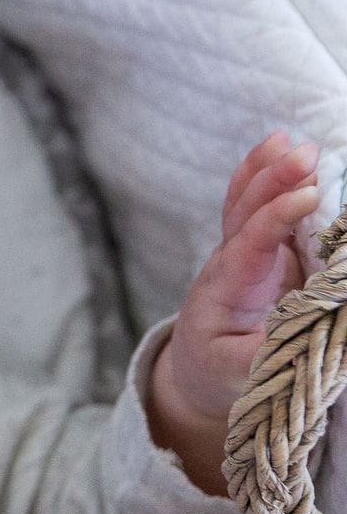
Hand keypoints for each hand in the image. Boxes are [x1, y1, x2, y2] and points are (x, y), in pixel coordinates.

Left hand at [151, 131, 322, 490]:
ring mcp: (242, 255)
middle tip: (305, 153)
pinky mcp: (259, 253)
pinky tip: (278, 149)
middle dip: (272, 182)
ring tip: (290, 141)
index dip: (274, 219)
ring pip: (248, 205)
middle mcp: (230, 264)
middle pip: (245, 215)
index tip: (304, 196)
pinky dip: (266, 179)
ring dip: (268, 172)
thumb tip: (316, 330)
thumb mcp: (245, 372)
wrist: (197, 370)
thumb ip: (275, 352)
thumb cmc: (221, 370)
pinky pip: (257, 209)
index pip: (248, 246)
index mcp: (226, 290)